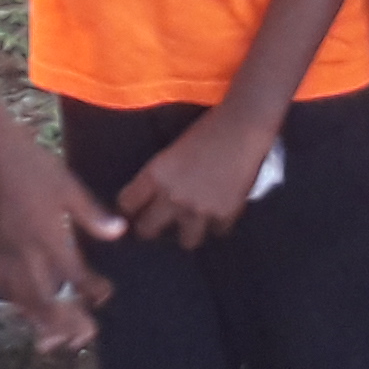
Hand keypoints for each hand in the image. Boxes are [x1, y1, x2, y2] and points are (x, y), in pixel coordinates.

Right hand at [0, 130, 119, 353]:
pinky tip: (25, 307)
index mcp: (46, 235)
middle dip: (65, 321)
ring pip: (19, 299)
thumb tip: (119, 232)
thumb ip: (92, 215)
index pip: (73, 275)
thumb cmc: (33, 164)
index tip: (105, 294)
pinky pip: (1, 285)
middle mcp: (23, 250)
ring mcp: (2, 252)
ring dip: (39, 320)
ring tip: (56, 336)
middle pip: (43, 299)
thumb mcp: (68, 185)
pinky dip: (16, 303)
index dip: (92, 290)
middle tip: (84, 335)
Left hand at [118, 106, 277, 250]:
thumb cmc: (206, 129)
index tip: (134, 209)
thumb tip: (152, 199)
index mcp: (155, 174)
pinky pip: (217, 231)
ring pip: (186, 242)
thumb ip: (160, 177)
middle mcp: (172, 196)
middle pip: (147, 230)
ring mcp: (199, 209)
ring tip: (193, 224)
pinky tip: (219, 211)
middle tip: (157, 224)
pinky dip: (218, 224)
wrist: (242, 127)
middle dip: (150, 227)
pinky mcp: (224, 214)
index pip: (126, 204)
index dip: (130, 207)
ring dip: (188, 232)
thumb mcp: (172, 152)